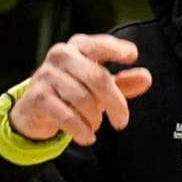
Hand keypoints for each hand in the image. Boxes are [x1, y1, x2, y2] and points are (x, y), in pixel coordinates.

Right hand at [9, 34, 153, 146]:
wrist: (35, 109)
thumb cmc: (73, 91)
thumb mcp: (99, 86)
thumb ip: (123, 82)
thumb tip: (146, 78)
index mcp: (78, 47)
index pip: (98, 44)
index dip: (116, 49)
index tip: (132, 55)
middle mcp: (61, 55)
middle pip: (97, 78)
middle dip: (115, 103)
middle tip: (122, 122)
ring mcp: (46, 75)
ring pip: (83, 99)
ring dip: (95, 118)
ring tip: (95, 125)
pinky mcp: (38, 97)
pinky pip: (67, 116)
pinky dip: (82, 130)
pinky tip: (87, 136)